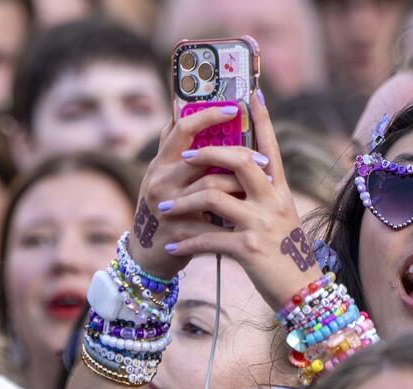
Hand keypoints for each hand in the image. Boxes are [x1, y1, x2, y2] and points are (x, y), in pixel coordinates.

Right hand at [127, 104, 251, 278]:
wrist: (148, 256)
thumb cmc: (167, 207)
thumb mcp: (166, 177)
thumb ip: (180, 150)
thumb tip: (189, 109)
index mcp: (161, 162)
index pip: (183, 128)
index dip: (208, 115)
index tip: (234, 108)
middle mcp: (161, 181)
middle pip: (204, 159)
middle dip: (238, 158)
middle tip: (264, 160)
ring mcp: (167, 207)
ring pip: (212, 190)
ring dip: (240, 189)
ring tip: (261, 188)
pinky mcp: (178, 232)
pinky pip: (213, 223)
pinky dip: (233, 220)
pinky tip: (250, 218)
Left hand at [158, 92, 322, 309]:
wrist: (303, 292)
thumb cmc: (289, 256)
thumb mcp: (283, 220)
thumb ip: (264, 198)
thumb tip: (240, 180)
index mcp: (280, 193)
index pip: (271, 148)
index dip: (262, 119)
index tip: (251, 93)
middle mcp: (273, 202)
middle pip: (240, 160)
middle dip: (208, 154)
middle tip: (184, 158)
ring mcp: (261, 224)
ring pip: (214, 197)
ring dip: (184, 202)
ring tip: (167, 209)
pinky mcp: (248, 249)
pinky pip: (208, 238)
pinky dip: (186, 242)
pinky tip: (173, 245)